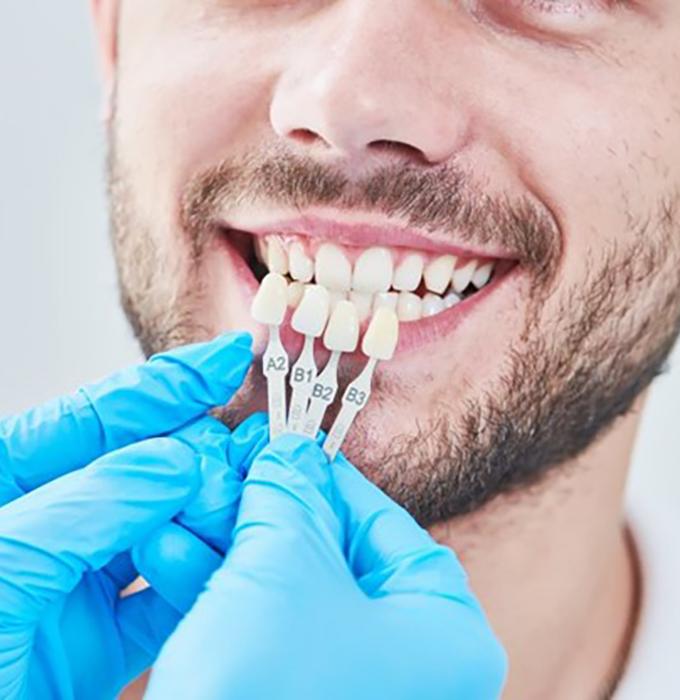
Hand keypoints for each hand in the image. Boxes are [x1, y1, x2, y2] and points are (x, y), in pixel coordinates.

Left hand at [0, 333, 252, 699]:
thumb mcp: (4, 563)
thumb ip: (91, 505)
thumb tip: (176, 462)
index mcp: (6, 486)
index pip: (95, 417)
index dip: (165, 384)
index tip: (225, 360)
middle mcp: (48, 526)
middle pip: (139, 468)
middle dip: (195, 451)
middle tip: (247, 442)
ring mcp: (75, 582)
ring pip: (162, 528)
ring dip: (208, 512)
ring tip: (250, 493)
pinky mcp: (100, 641)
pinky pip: (164, 598)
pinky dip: (199, 579)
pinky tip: (226, 559)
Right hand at [146, 435, 507, 699]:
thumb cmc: (268, 689)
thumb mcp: (282, 566)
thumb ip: (290, 496)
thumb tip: (289, 453)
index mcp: (444, 633)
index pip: (384, 523)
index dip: (326, 477)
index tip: (285, 448)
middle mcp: (412, 666)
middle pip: (331, 556)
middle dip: (265, 512)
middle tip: (227, 474)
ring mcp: (355, 690)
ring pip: (289, 594)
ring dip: (229, 548)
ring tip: (184, 506)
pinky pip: (267, 634)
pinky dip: (222, 595)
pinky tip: (171, 555)